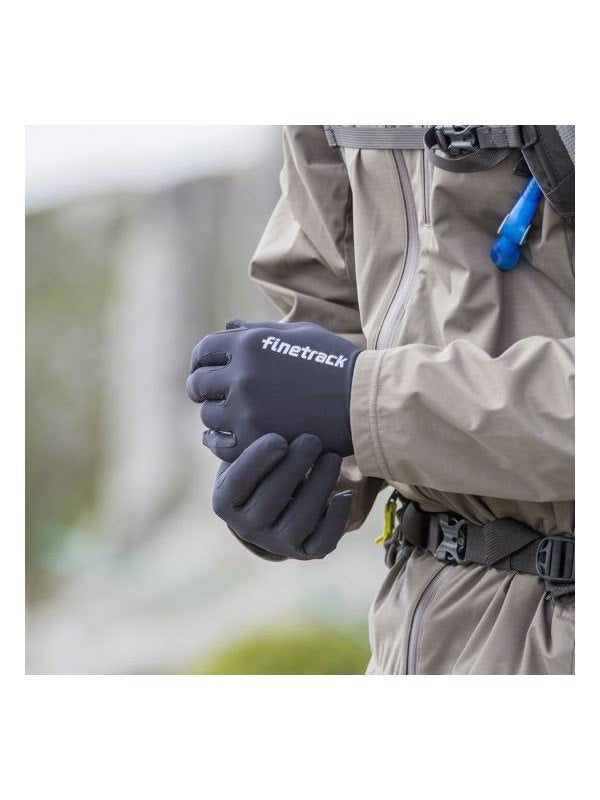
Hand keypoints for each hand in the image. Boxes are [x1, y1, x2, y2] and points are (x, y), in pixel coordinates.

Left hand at [187, 320, 359, 461]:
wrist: (364, 403)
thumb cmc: (336, 363)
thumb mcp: (300, 334)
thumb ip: (258, 330)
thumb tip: (227, 326)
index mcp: (250, 344)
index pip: (204, 351)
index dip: (202, 360)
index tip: (207, 370)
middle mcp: (242, 376)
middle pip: (198, 384)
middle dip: (204, 388)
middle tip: (214, 395)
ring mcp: (246, 411)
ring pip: (208, 415)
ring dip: (218, 415)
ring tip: (235, 416)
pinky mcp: (255, 442)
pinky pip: (218, 445)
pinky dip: (219, 441)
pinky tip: (228, 438)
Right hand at [212, 433, 353, 560]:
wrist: (280, 496)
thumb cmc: (263, 462)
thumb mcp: (246, 449)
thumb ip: (246, 436)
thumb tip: (253, 409)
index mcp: (224, 501)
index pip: (237, 482)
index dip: (257, 461)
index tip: (279, 439)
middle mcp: (246, 527)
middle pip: (270, 499)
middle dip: (294, 467)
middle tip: (312, 440)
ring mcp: (275, 543)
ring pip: (298, 520)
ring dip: (318, 486)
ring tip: (331, 458)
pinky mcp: (304, 551)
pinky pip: (321, 543)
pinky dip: (335, 520)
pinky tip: (344, 494)